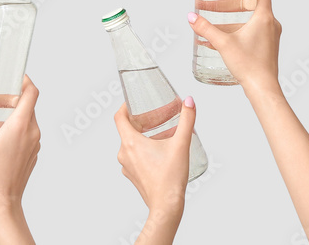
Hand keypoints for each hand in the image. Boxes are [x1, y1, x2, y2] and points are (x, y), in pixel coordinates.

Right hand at [0, 75, 39, 243]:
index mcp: (21, 125)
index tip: (13, 77)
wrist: (0, 203)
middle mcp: (32, 132)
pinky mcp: (31, 154)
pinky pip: (24, 133)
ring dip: (6, 116)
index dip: (24, 80)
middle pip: (25, 105)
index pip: (31, 92)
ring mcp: (34, 144)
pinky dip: (11, 129)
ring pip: (24, 120)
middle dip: (5, 100)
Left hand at [113, 97, 194, 221]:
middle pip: (129, 129)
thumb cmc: (170, 178)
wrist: (166, 206)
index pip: (119, 117)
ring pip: (134, 143)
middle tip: (158, 116)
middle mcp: (124, 153)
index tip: (133, 102)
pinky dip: (147, 149)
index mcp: (130, 143)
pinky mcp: (133, 175)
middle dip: (145, 120)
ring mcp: (127, 166)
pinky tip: (163, 151)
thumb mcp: (181, 144)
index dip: (125, 106)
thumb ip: (187, 120)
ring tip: (166, 133)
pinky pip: (136, 156)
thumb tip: (189, 102)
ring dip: (148, 135)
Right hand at [188, 0, 280, 94]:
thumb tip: (192, 17)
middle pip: (250, 6)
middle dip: (229, 6)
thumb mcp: (223, 43)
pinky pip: (250, 33)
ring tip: (210, 27)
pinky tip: (216, 42)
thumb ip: (206, 28)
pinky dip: (235, 32)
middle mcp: (270, 25)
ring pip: (248, 22)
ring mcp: (270, 37)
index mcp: (264, 17)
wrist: (262, 88)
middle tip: (213, 7)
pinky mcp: (266, 48)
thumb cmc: (250, 65)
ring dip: (229, 22)